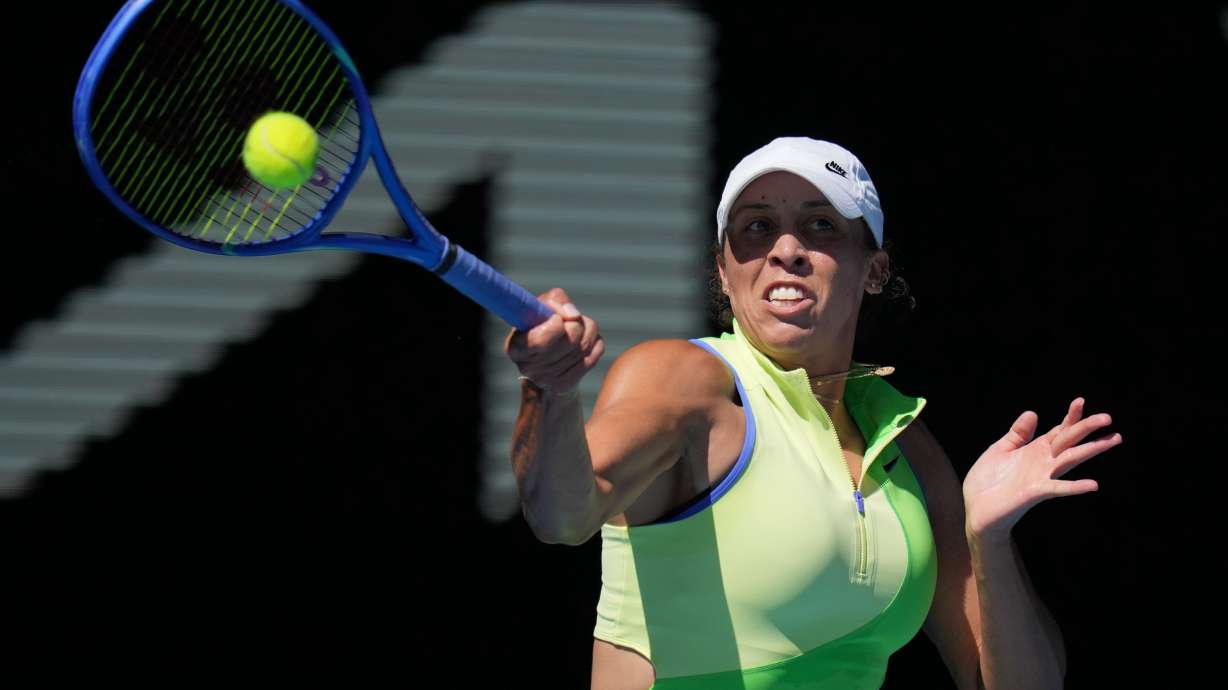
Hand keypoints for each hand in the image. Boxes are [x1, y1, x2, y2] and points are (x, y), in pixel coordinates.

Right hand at [503, 288, 603, 394]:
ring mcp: (548, 379)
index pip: (540, 339)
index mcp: (516, 347)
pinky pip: (596, 352)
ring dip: (587, 329)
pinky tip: (584, 342)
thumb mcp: (539, 309)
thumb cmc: (540, 328)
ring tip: (578, 329)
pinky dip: (594, 342)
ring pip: (585, 343)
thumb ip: (553, 301)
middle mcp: (529, 366)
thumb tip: (573, 314)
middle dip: (576, 323)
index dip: (556, 324)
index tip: (557, 318)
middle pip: (572, 336)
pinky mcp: (566, 384)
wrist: (544, 364)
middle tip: (570, 321)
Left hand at [963, 397, 1122, 541]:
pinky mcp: (1035, 492)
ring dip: (1091, 450)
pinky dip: (1075, 487)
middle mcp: (1043, 462)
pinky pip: (1058, 488)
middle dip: (1087, 428)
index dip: (1070, 417)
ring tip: (1113, 439)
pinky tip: (1093, 485)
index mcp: (1035, 450)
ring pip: (1070, 460)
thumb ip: (1018, 434)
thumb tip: (1033, 412)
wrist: (976, 509)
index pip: (1059, 431)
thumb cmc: (988, 481)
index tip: (1080, 401)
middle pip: (1069, 441)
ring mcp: (1041, 477)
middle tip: (1108, 418)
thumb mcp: (1000, 450)